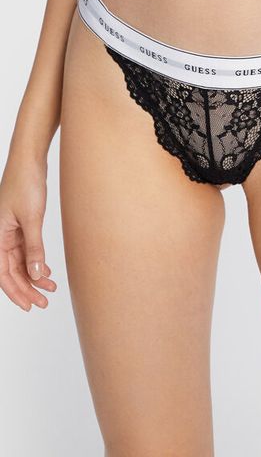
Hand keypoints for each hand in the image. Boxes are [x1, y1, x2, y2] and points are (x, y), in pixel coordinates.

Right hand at [0, 158, 56, 310]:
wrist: (30, 161)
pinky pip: (25, 250)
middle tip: (43, 302)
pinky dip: (35, 262)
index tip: (30, 305)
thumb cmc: (25, 184)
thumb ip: (34, 248)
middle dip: (27, 288)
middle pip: (11, 271)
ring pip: (20, 262)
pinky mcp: (21, 225)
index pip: (2, 274)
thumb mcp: (32, 219)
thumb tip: (35, 273)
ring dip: (34, 276)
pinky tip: (46, 270)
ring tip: (51, 288)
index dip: (15, 292)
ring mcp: (10, 231)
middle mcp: (0, 236)